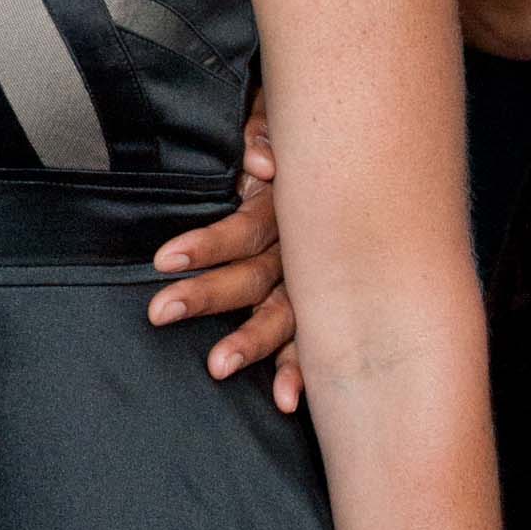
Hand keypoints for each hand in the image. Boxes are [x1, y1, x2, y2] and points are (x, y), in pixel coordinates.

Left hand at [149, 96, 302, 413]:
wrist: (371, 161)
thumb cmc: (307, 147)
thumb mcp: (286, 129)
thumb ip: (265, 139)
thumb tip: (260, 163)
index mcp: (289, 207)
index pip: (243, 229)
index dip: (208, 243)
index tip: (164, 258)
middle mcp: (306, 248)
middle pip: (254, 275)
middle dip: (208, 295)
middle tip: (159, 311)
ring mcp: (320, 280)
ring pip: (285, 314)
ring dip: (253, 342)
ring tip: (217, 367)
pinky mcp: (330, 305)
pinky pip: (316, 340)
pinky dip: (302, 369)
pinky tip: (289, 401)